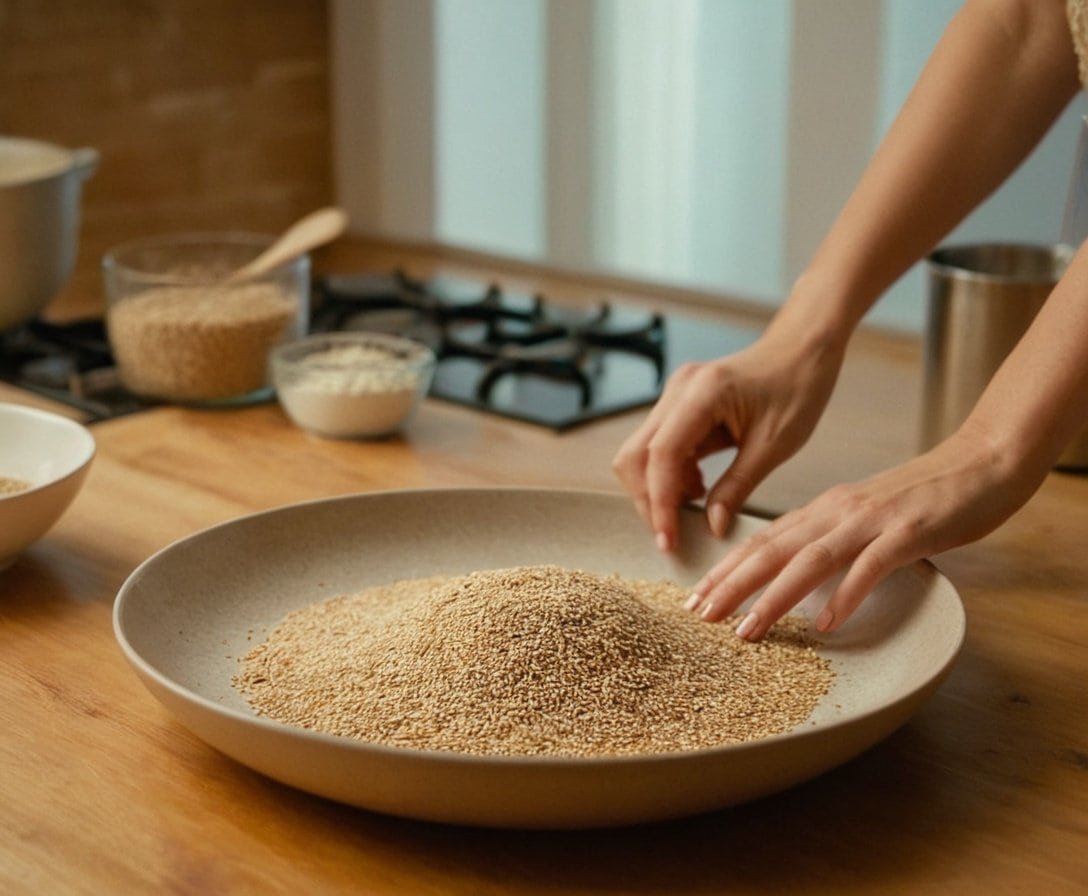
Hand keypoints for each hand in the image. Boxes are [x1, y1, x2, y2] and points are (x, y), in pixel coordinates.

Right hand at [612, 325, 842, 551]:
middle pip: (636, 455)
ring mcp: (674, 394)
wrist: (803, 350)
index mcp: (704, 394)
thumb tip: (712, 527)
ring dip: (657, 487)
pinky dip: (670, 473)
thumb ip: (737, 487)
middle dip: (648, 499)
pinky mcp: (678, 403)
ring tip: (693, 505)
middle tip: (671, 534)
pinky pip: (658, 445)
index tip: (667, 539)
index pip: (661, 455)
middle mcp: (678, 390)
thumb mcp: (774, 446)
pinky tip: (698, 485)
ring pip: (640, 452)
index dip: (659, 502)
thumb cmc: (797, 388)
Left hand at [687, 423, 1041, 640]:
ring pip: (810, 560)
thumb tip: (793, 572)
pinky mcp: (908, 532)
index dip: (726, 570)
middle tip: (698, 615)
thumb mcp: (863, 516)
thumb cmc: (923, 497)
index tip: (696, 598)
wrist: (982, 463)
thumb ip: (830, 539)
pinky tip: (825, 624)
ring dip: (774, 597)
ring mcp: (871, 521)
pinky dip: (845, 595)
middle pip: (772, 549)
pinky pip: (870, 566)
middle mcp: (838, 512)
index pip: (762, 541)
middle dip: (731, 585)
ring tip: (746, 630)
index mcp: (824, 509)